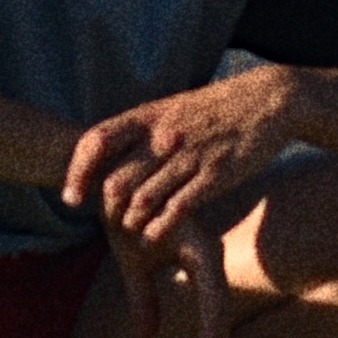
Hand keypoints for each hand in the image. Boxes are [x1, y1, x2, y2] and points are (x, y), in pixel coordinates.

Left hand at [61, 67, 299, 258]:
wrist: (266, 100)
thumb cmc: (213, 109)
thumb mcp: (171, 108)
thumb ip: (140, 130)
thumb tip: (102, 150)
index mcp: (149, 116)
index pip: (96, 141)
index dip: (77, 172)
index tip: (71, 197)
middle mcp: (164, 136)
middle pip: (117, 179)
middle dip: (106, 207)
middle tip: (104, 222)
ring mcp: (190, 156)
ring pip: (144, 198)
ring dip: (131, 221)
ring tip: (129, 231)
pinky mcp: (215, 175)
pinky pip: (178, 208)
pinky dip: (159, 227)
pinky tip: (153, 236)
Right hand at [102, 208, 232, 337]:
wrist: (108, 174)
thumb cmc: (124, 215)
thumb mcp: (133, 263)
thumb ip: (144, 299)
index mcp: (202, 259)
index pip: (215, 311)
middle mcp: (208, 253)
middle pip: (220, 312)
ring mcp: (201, 245)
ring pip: (217, 304)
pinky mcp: (186, 236)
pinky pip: (195, 283)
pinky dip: (197, 320)